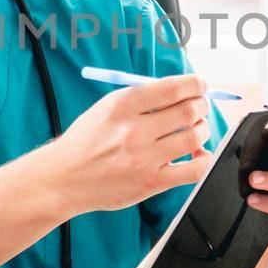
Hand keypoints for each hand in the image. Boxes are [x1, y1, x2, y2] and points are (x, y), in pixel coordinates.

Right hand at [42, 74, 216, 213]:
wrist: (64, 177)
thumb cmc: (86, 142)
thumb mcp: (105, 107)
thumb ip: (141, 98)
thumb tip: (180, 91)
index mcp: (122, 105)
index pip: (172, 88)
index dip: (195, 85)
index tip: (199, 86)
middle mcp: (134, 130)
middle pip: (188, 111)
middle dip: (202, 105)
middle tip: (201, 107)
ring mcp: (144, 158)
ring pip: (194, 137)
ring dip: (203, 129)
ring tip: (198, 129)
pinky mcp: (151, 183)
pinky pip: (193, 170)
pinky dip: (203, 160)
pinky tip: (198, 155)